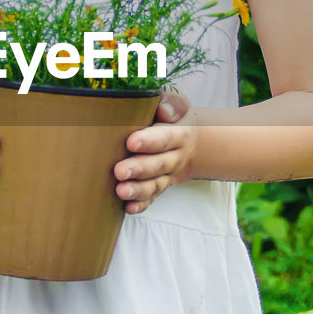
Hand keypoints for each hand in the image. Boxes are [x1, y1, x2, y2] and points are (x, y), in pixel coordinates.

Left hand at [114, 92, 195, 213]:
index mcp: (179, 135)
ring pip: (155, 185)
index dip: (150, 141)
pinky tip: (128, 208)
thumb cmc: (175, 119)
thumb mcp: (178, 106)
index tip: (132, 141)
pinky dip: (141, 204)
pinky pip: (152, 198)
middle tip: (119, 170)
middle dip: (139, 169)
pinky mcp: (159, 187)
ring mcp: (167, 176)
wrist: (193, 143)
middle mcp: (175, 158)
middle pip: (159, 165)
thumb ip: (171, 105)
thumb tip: (164, 111)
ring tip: (121, 191)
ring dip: (138, 190)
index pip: (166, 138)